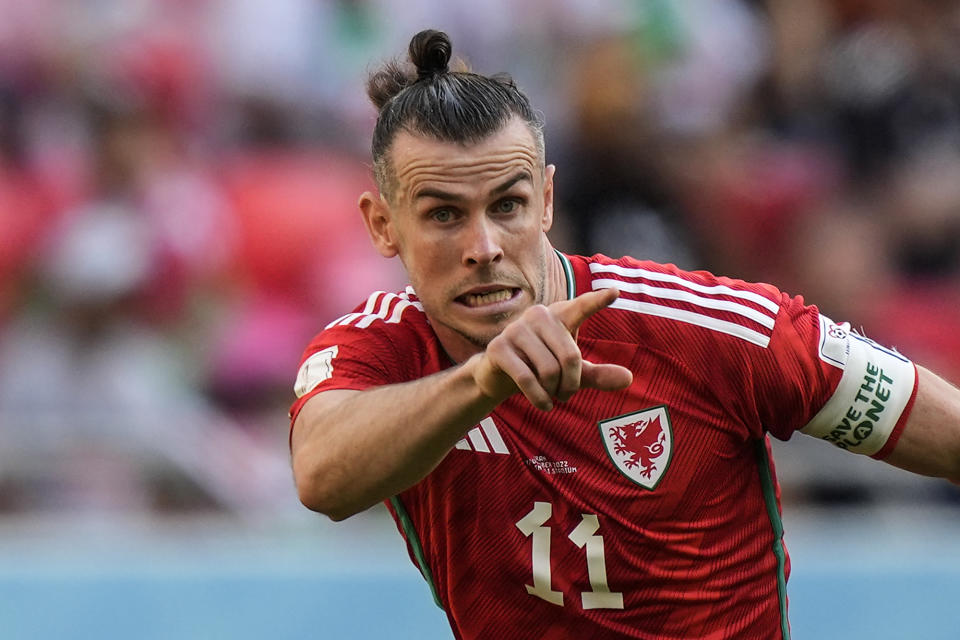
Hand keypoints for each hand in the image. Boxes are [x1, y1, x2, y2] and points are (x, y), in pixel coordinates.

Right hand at [470, 288, 632, 409]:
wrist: (499, 375)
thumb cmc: (542, 367)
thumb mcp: (572, 373)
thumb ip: (598, 374)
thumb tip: (629, 378)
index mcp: (559, 316)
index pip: (581, 307)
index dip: (597, 301)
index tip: (616, 293)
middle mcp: (538, 316)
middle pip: (570, 356)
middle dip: (572, 384)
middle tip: (567, 395)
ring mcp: (516, 330)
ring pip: (548, 370)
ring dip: (554, 392)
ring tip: (552, 397)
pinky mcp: (498, 348)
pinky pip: (527, 379)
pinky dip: (539, 398)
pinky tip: (544, 405)